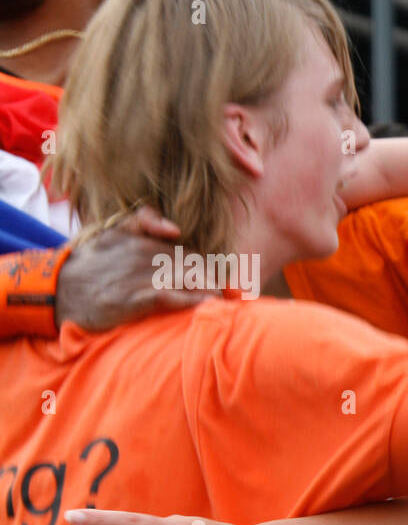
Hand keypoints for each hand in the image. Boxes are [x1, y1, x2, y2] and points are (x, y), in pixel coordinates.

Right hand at [55, 207, 215, 331]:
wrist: (56, 290)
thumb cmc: (89, 264)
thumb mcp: (111, 233)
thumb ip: (143, 220)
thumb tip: (175, 228)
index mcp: (144, 242)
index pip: (190, 253)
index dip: (211, 268)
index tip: (228, 280)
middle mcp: (144, 257)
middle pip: (194, 266)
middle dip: (216, 280)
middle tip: (236, 294)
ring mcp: (138, 278)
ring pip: (187, 279)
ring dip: (211, 290)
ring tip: (230, 300)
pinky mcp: (132, 300)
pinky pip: (170, 298)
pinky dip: (191, 300)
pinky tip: (209, 304)